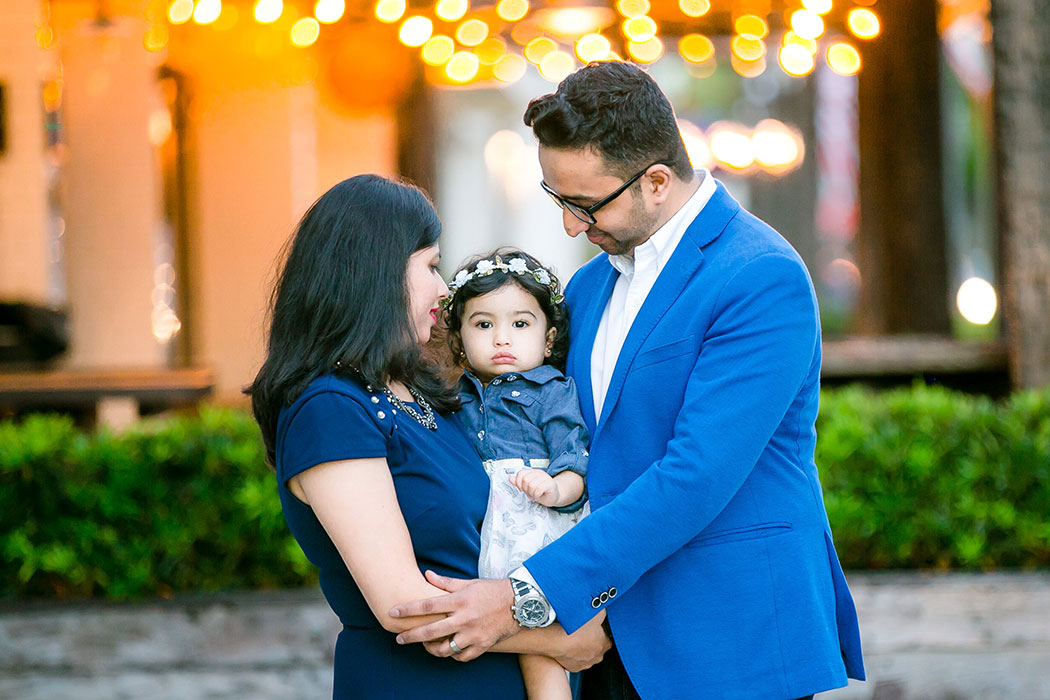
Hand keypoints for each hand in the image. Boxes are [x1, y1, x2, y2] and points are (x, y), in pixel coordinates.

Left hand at [390, 571, 518, 661]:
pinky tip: (447, 649)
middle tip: (399, 638)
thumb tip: (426, 574)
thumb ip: (446, 582)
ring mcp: (473, 634)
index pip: (427, 605)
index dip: (407, 609)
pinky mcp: (482, 646)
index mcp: (460, 601)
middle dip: (411, 636)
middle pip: (430, 631)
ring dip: (431, 649)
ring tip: (425, 645)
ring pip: (444, 649)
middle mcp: (464, 618)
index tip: (393, 612)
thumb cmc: (491, 591)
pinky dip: (452, 654)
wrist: (519, 603)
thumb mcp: (469, 583)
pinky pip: (460, 656)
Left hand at [511, 468, 559, 506]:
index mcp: (533, 472)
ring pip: (531, 485)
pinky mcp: (550, 483)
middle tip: (531, 493)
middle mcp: (539, 473)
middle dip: (526, 490)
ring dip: (532, 493)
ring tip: (536, 494)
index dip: (518, 483)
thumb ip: (519, 483)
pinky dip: (537, 495)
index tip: (522, 489)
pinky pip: (538, 489)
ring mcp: (545, 477)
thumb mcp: (527, 488)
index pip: (520, 474)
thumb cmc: (540, 492)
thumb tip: (510, 478)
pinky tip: (540, 495)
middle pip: (525, 480)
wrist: (553, 497)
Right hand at [554, 611, 610, 671]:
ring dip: (581, 647)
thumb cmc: (574, 627)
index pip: (607, 638)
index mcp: (604, 644)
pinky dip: (571, 653)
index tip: (593, 625)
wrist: (556, 640)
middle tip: (582, 630)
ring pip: (585, 654)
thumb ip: (602, 614)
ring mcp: (584, 663)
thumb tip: (603, 613)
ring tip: (572, 636)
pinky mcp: (573, 668)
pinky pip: (574, 660)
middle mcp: (596, 657)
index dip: (600, 631)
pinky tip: (566, 644)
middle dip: (591, 640)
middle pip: (597, 647)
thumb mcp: (595, 613)